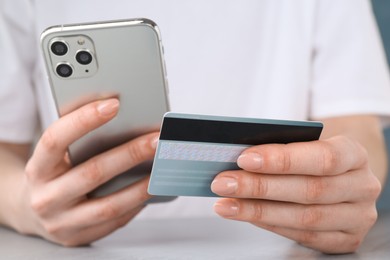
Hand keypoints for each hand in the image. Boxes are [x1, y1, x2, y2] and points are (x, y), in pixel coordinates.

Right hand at [18, 99, 156, 245]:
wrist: (31, 211)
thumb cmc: (53, 174)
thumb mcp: (55, 155)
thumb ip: (76, 137)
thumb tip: (119, 111)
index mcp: (38, 168)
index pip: (55, 140)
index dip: (83, 120)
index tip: (114, 104)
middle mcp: (46, 197)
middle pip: (92, 173)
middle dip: (130, 153)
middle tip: (157, 139)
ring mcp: (62, 222)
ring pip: (109, 205)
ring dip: (141, 186)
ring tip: (164, 169)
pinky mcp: (78, 238)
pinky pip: (114, 221)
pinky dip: (136, 204)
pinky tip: (151, 189)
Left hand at [211, 136, 380, 253]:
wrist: (342, 177)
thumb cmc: (315, 157)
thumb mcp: (307, 145)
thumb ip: (281, 149)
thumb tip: (238, 159)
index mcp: (355, 155)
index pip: (322, 157)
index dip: (282, 160)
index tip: (244, 158)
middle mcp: (362, 186)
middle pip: (309, 190)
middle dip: (260, 187)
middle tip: (223, 183)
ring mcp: (357, 217)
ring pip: (304, 218)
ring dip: (258, 211)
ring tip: (226, 203)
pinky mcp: (346, 239)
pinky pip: (303, 236)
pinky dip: (270, 225)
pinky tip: (246, 215)